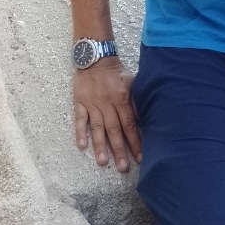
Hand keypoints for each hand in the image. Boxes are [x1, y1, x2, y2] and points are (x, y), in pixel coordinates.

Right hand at [73, 56, 141, 171]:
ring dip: (100, 145)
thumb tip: (144, 119)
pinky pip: (80, 119)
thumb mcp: (130, 82)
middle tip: (123, 167)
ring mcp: (93, 104)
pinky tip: (82, 145)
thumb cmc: (115, 71)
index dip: (135, 141)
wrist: (95, 57)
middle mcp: (107, 103)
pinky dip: (80, 132)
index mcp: (122, 99)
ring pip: (98, 128)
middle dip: (120, 150)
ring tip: (103, 162)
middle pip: (115, 130)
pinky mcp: (80, 102)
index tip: (139, 157)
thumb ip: (136, 101)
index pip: (130, 124)